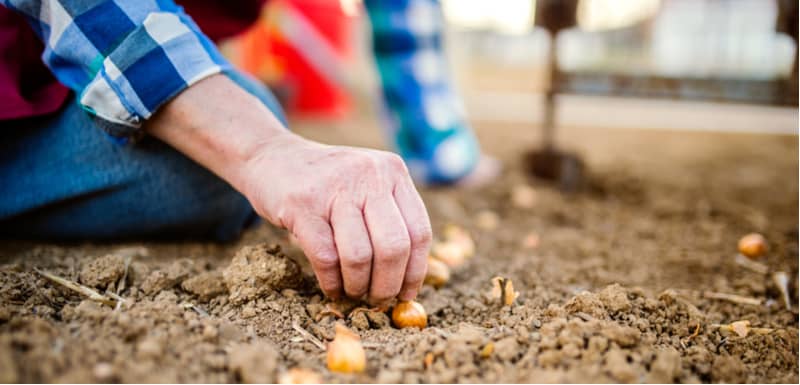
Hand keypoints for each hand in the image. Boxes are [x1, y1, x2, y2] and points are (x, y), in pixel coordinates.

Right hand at [240, 133, 431, 303]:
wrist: (270, 155)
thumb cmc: (326, 184)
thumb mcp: (365, 185)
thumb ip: (389, 218)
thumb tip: (409, 280)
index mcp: (392, 171)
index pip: (419, 232)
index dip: (415, 271)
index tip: (406, 294)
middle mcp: (368, 175)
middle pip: (394, 247)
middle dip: (387, 285)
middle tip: (377, 300)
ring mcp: (334, 188)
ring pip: (360, 256)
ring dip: (357, 286)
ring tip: (352, 292)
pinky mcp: (302, 204)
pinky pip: (326, 257)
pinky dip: (331, 282)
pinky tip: (332, 288)